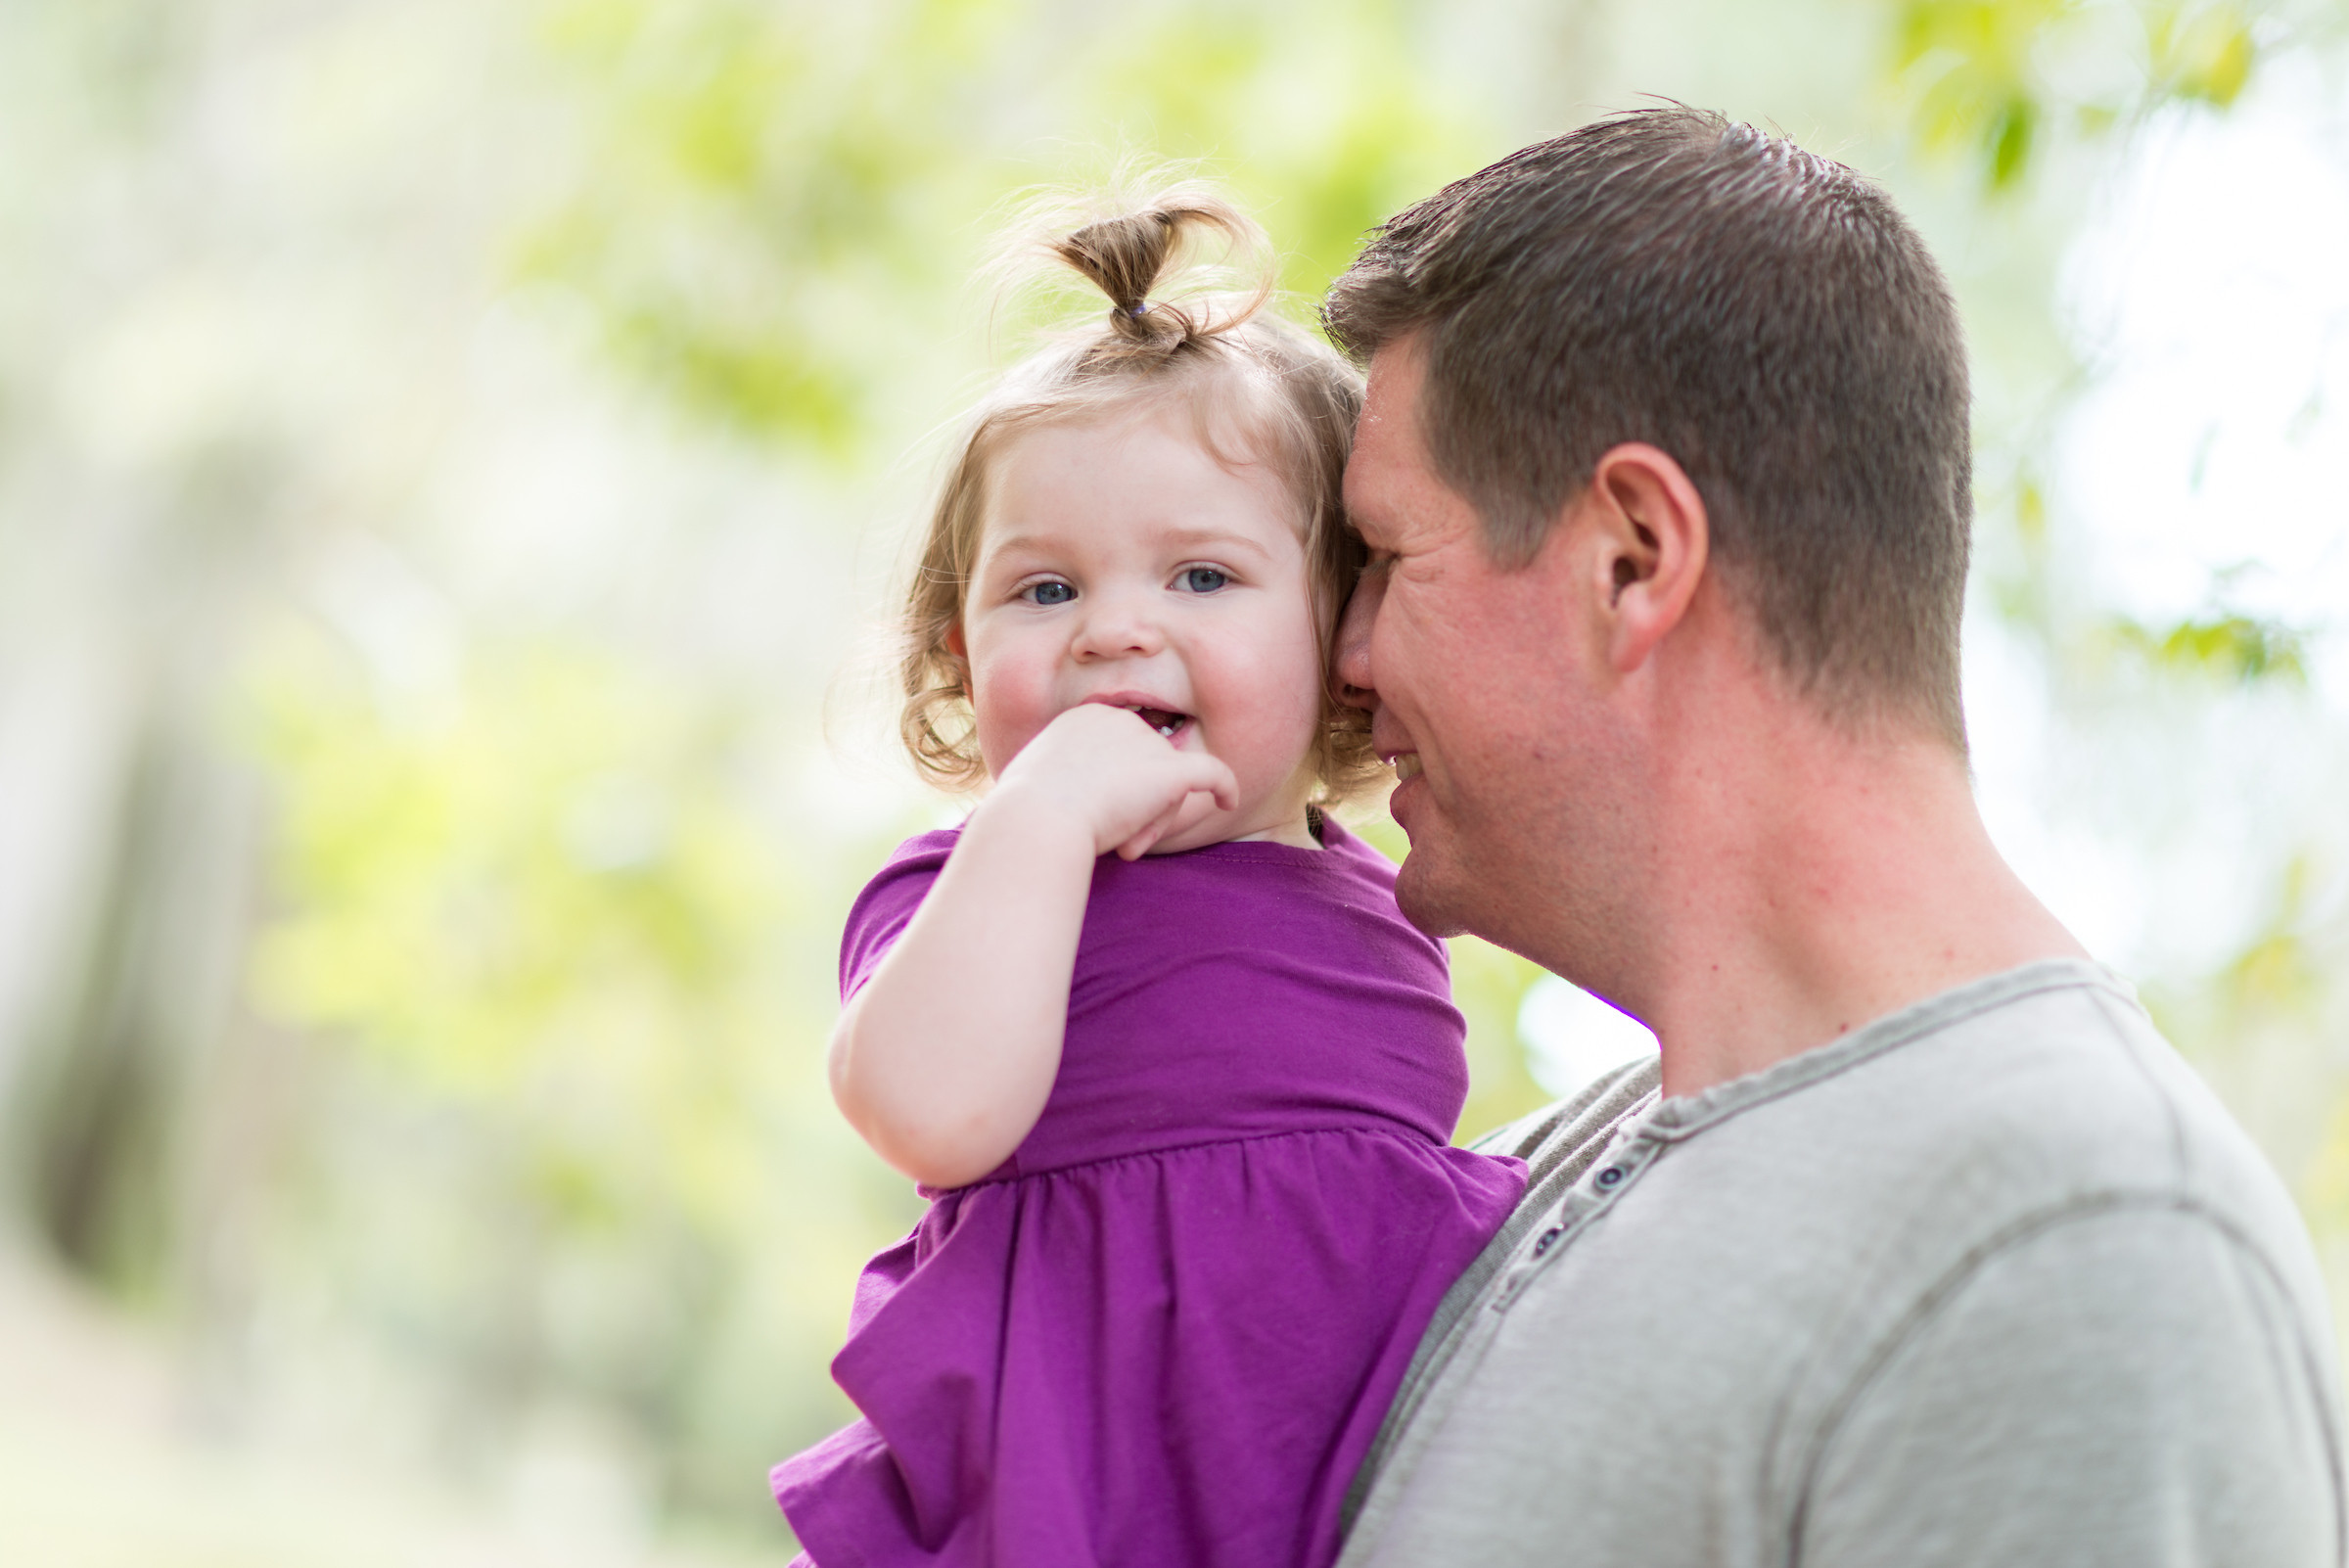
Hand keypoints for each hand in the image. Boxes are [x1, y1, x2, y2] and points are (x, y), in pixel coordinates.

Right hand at [985, 703, 1240, 859]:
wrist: (1036, 821)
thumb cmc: (1026, 813)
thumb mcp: (1038, 784)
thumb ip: (1066, 780)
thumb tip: (1075, 796)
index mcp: (1087, 718)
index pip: (1120, 751)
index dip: (1117, 787)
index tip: (1101, 817)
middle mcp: (1121, 720)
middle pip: (1148, 764)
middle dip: (1140, 805)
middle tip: (1119, 843)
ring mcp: (1147, 743)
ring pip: (1170, 783)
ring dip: (1154, 820)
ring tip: (1124, 846)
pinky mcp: (1171, 770)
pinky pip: (1212, 773)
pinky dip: (1224, 787)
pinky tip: (1229, 802)